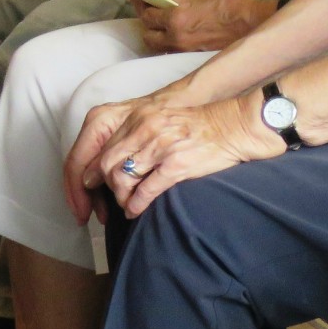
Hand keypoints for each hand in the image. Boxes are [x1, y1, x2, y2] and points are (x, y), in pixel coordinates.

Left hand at [66, 91, 280, 219]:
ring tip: (127, 206)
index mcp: (140, 118)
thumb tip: (114, 163)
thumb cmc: (202, 127)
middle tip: (111, 201)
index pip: (103, 148)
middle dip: (105, 189)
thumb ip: (138, 135)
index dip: (93, 172)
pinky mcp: (176, 165)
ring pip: (123, 179)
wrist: (235, 126)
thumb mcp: (163, 121)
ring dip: (121, 198)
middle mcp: (146, 129)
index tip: (92, 188)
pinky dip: (136, 205)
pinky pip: (146, 191)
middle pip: (108, 165)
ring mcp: (161, 147)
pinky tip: (137, 211)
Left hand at [138, 0, 274, 51]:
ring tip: (167, 31)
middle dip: (149, 28)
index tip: (152, 7)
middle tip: (156, 20)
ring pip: (161, 47)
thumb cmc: (226, 3)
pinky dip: (174, 46)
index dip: (148, 10)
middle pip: (149, 37)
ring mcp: (186, 50)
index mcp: (174, 18)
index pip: (147, 17)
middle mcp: (176, 37)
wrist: (250, 21)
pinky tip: (182, 39)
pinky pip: (176, 52)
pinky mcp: (195, 56)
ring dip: (160, 39)